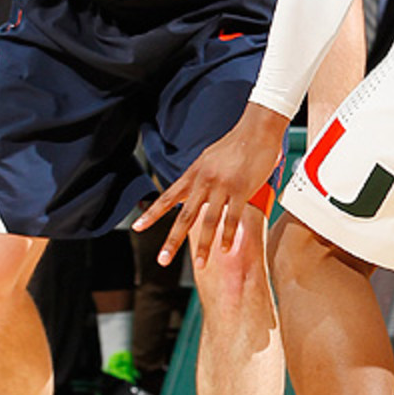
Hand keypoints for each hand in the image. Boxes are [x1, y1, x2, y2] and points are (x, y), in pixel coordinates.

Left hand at [133, 102, 288, 268]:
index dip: (152, 214)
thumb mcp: (208, 158)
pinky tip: (225, 248)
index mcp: (194, 174)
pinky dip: (228, 235)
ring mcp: (222, 186)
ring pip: (209, 221)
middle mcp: (204, 181)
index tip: (137, 228)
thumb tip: (190, 191)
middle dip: (172, 241)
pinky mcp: (241, 189)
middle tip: (162, 260)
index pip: (168, 197)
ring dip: (204, 245)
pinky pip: (233, 218)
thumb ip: (199, 177)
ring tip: (200, 264)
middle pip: (185, 216)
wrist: (256, 130)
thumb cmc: (235, 144)